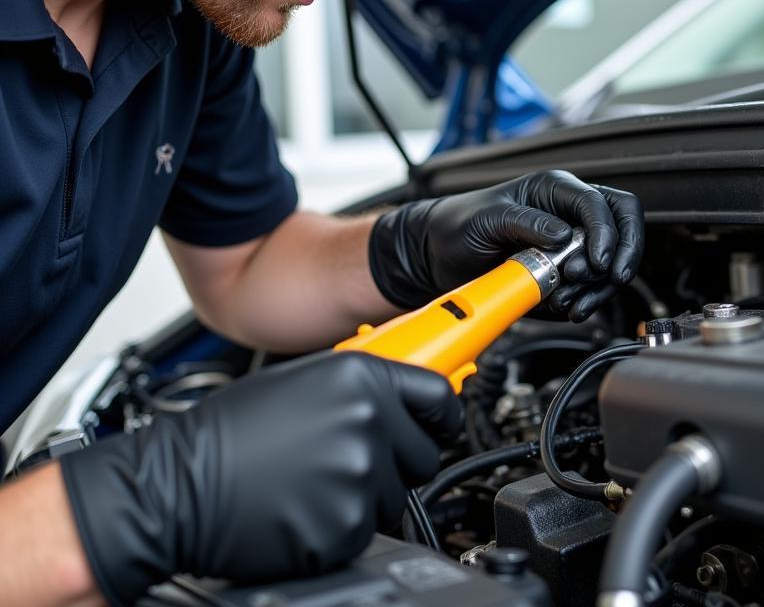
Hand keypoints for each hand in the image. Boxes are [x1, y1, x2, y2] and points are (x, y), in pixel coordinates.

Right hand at [60, 351, 461, 604]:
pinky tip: (302, 509)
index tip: (437, 427)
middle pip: (425, 454)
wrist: (178, 485)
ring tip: (312, 482)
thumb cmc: (231, 430)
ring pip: (395, 496)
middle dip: (396, 461)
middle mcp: (369, 420)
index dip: (441, 416)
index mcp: (361, 376)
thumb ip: (361, 386)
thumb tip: (403, 398)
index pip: (439, 396)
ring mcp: (360, 475)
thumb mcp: (303, 380)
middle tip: (348, 462)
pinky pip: (366, 531)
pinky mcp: (346, 527)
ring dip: (365, 496)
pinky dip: (340, 527)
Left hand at [369, 170, 643, 320]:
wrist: (436, 256)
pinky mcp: (563, 272)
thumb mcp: (488, 218)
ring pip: (612, 261)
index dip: (606, 232)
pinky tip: (567, 307)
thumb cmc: (456, 225)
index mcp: (552, 190)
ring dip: (599, 286)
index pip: (599, 203)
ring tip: (569, 300)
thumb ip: (526, 223)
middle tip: (604, 278)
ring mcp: (569, 244)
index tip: (598, 261)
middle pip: (622, 223)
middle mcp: (567, 214)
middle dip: (622, 254)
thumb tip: (561, 235)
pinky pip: (592, 286)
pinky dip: (587, 301)